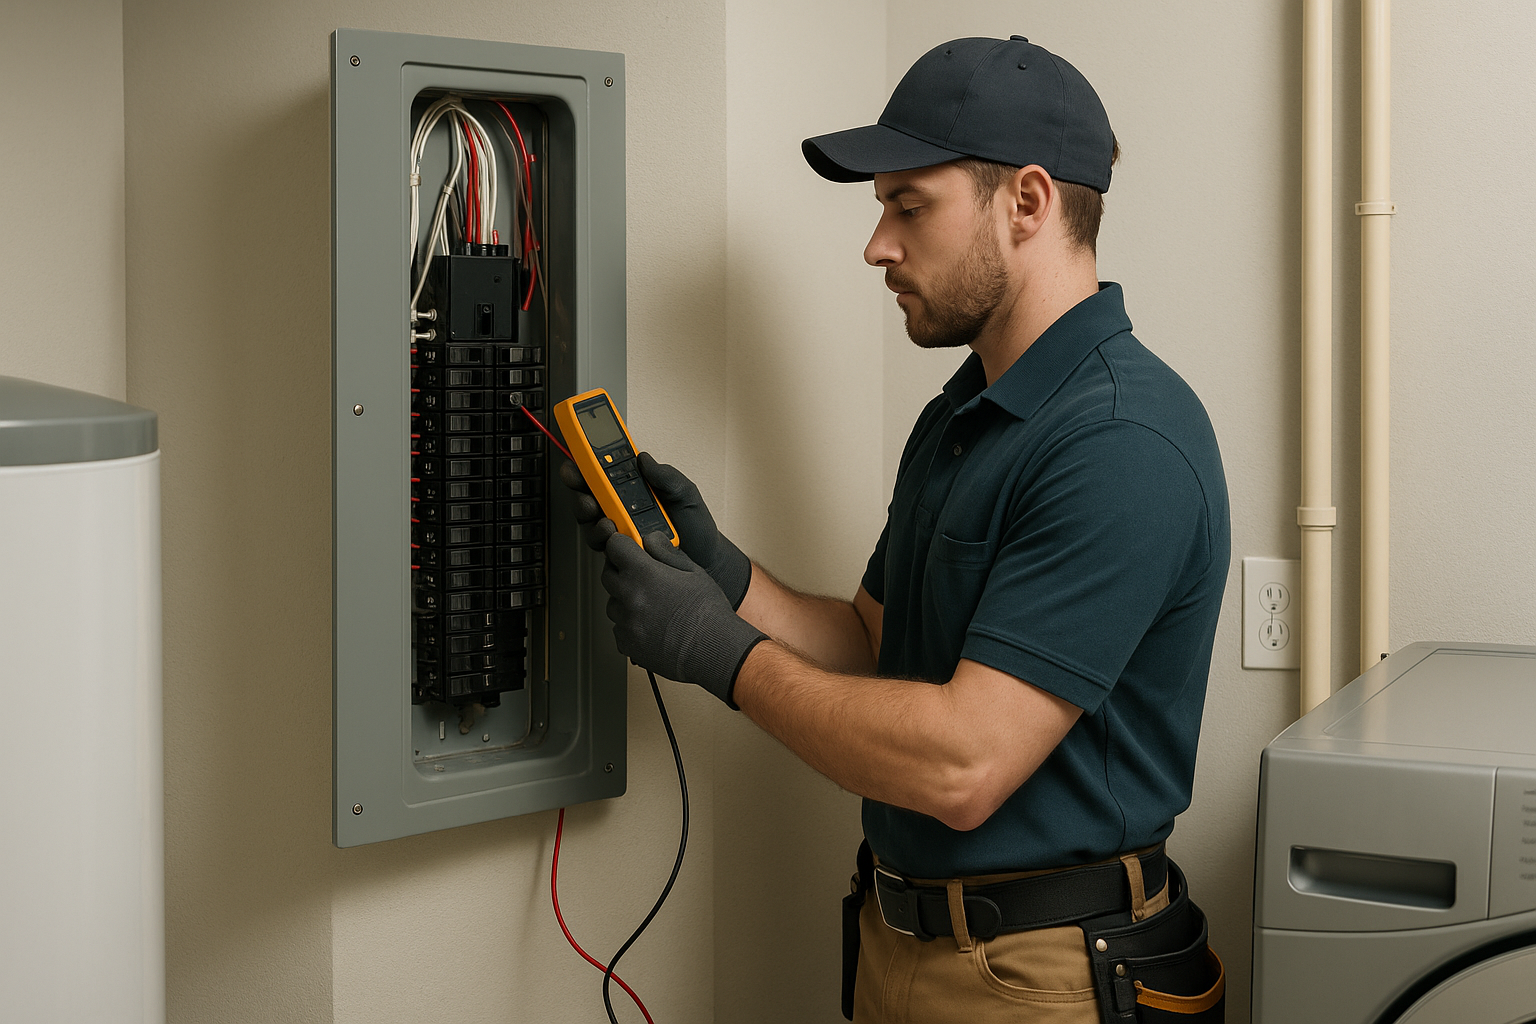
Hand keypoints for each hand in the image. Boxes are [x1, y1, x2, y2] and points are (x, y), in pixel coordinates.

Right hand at [560, 454, 752, 608]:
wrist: (706, 558)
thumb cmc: (696, 525)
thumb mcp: (686, 493)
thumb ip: (667, 476)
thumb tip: (644, 459)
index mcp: (634, 488)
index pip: (605, 471)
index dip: (587, 461)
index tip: (577, 455)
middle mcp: (621, 507)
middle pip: (588, 493)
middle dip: (578, 486)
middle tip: (580, 484)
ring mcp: (619, 529)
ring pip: (589, 519)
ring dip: (588, 513)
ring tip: (602, 513)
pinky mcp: (620, 550)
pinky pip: (601, 543)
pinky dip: (601, 537)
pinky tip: (613, 533)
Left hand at [600, 531, 766, 707]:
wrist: (715, 651)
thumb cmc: (708, 613)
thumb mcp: (693, 572)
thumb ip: (666, 552)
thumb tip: (651, 539)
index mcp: (644, 574)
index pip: (614, 547)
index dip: (622, 544)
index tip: (628, 547)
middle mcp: (630, 597)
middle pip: (608, 574)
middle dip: (621, 570)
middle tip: (642, 575)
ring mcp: (626, 623)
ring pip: (612, 602)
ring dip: (624, 598)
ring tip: (651, 604)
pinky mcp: (627, 643)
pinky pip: (618, 627)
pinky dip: (629, 623)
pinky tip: (651, 623)